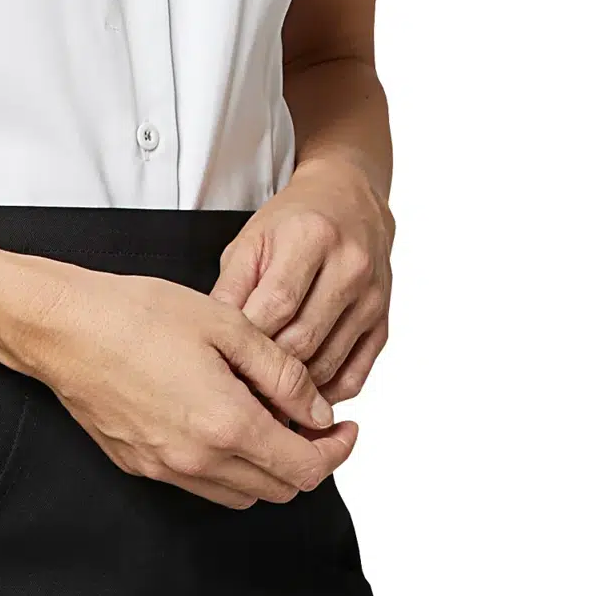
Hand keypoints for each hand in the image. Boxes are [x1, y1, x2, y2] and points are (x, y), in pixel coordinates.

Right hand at [4, 265, 357, 510]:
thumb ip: (284, 374)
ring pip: (242, 494)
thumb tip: (319, 410)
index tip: (345, 428)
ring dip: (267, 467)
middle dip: (306, 459)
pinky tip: (223, 422)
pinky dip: (228, 466)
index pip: (306, 468)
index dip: (337, 451)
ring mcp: (167, 470)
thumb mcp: (229, 327)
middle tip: (313, 420)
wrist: (64, 328)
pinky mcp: (142, 467)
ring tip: (266, 419)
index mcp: (228, 425)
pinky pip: (203, 485)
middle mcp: (198, 461)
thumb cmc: (137, 315)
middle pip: (279, 489)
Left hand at [212, 159, 393, 393]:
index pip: (277, 305)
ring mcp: (372, 299)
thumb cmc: (295, 222)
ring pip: (327, 365)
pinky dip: (323, 391)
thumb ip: (230, 289)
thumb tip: (214, 340)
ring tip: (262, 390)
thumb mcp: (251, 241)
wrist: (352, 204)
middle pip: (303, 340)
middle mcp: (350, 267)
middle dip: (266, 367)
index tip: (224, 357)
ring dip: (292, 386)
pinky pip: (354, 377)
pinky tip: (298, 388)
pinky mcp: (382, 324)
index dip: (247, 338)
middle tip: (238, 382)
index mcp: (312, 237)